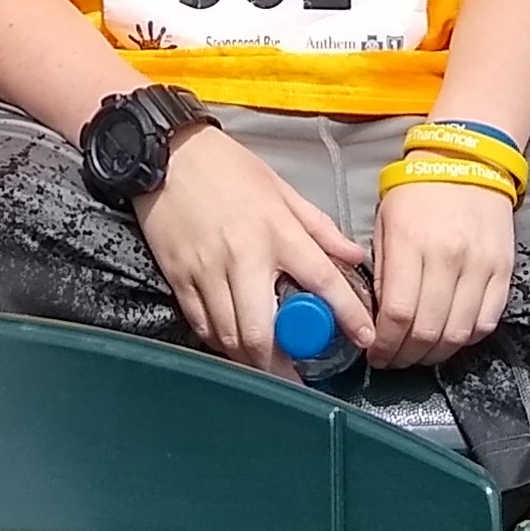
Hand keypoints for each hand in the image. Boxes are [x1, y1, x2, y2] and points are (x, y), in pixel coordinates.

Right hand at [131, 128, 371, 371]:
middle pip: (261, 331)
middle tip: (295, 378)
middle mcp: (243, 256)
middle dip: (280, 365)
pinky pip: (200, 323)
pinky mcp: (178, 275)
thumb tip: (353, 256)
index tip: (364, 339)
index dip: (347, 314)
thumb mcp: (282, 189)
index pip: (321, 280)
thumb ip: (320, 227)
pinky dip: (218, 341)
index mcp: (276, 231)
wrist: (166, 152)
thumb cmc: (226, 167)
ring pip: (228, 335)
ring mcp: (207, 270)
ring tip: (266, 368)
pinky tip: (231, 343)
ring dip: (249, 360)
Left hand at [369, 176, 514, 366]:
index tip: (375, 353)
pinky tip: (449, 338)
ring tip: (419, 354)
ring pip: (458, 333)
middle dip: (405, 356)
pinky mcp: (503, 270)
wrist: (467, 161)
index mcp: (410, 242)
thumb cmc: (418, 191)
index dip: (384, 344)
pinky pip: (487, 321)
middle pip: (427, 330)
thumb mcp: (385, 223)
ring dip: (435, 354)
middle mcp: (448, 257)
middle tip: (394, 360)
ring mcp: (480, 265)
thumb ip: (383, 271)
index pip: (398, 313)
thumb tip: (379, 318)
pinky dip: (466, 339)